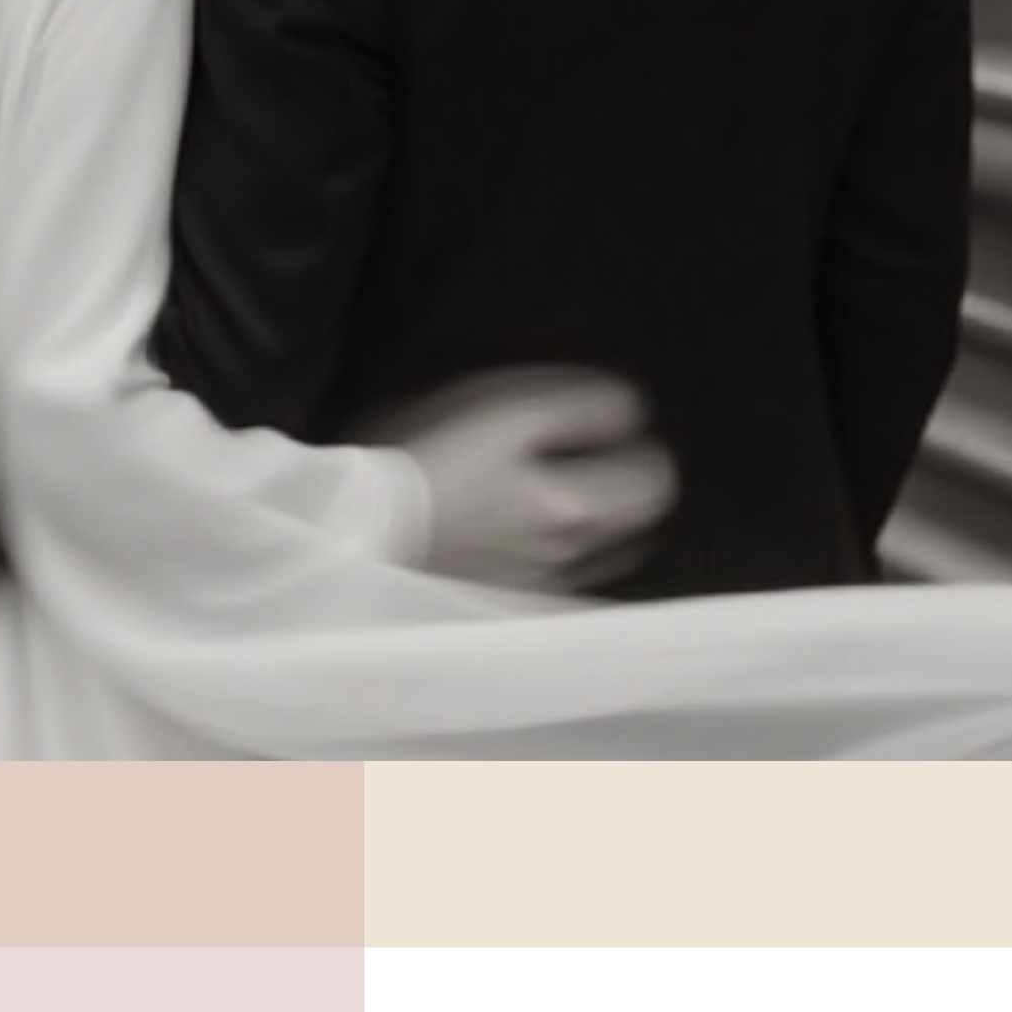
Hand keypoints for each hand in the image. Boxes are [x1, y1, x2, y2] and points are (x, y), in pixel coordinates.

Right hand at [379, 369, 678, 594]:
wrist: (361, 526)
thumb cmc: (425, 465)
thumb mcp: (506, 413)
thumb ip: (579, 409)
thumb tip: (627, 410)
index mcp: (570, 507)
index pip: (650, 483)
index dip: (643, 452)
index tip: (620, 437)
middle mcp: (562, 556)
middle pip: (636, 532)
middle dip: (628, 496)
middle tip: (603, 470)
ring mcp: (531, 585)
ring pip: (597, 562)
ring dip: (598, 532)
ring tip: (567, 506)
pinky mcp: (498, 602)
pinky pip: (552, 586)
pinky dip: (553, 561)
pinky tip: (524, 542)